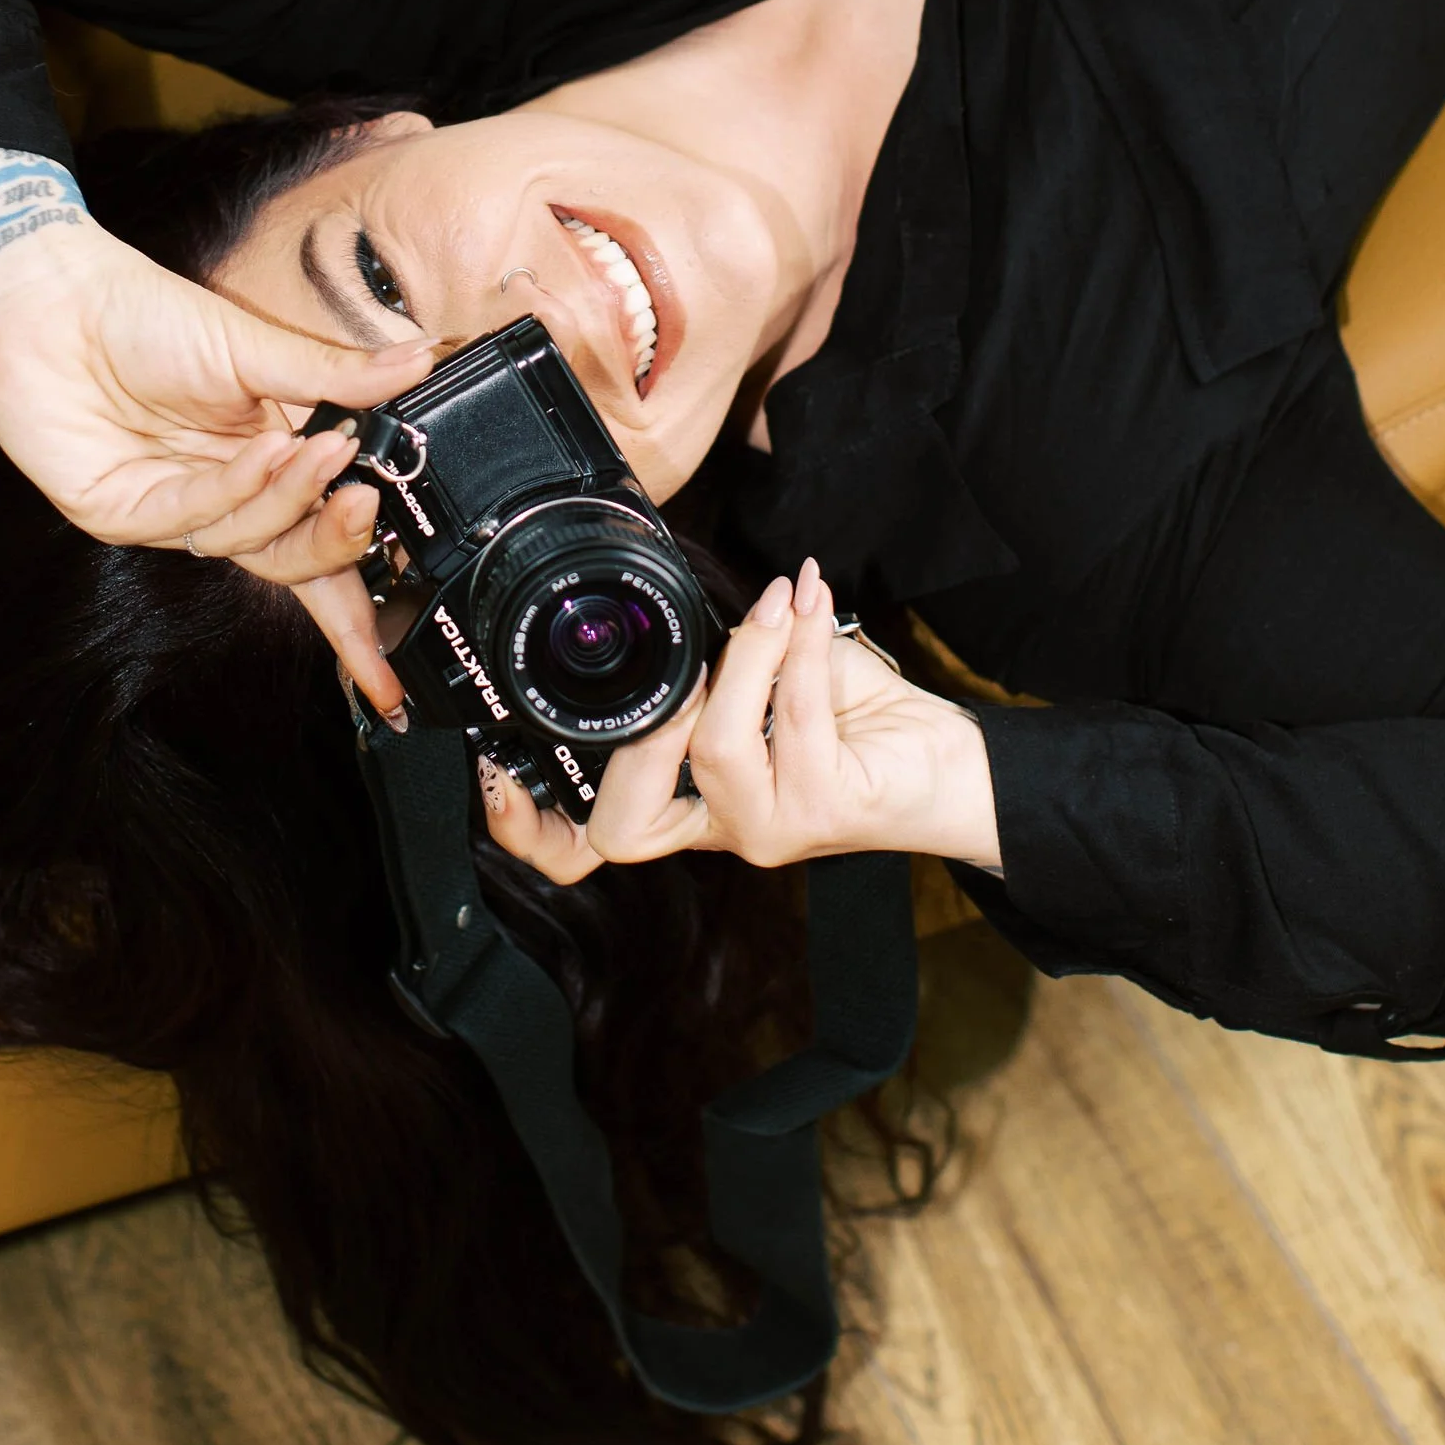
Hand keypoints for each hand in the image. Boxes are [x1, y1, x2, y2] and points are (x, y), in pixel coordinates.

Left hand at [0, 211, 428, 706]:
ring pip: (252, 542)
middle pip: (296, 557)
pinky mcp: (126, 515)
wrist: (54, 302)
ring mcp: (175, 510)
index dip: (362, 594)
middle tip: (366, 501)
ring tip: (318, 448)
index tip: (400, 649)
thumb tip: (422, 360)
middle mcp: (224, 492)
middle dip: (339, 542)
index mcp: (266, 456)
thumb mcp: (258, 345)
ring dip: (291, 499)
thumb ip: (338, 373)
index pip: (323, 535)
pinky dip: (238, 488)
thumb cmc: (143, 315)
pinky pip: (198, 519)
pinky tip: (263, 449)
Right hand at [476, 557, 1002, 885]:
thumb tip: (694, 597)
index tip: (494, 774)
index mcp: (691, 806)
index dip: (528, 830)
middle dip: (639, 734)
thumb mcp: (773, 682)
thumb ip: (724, 658)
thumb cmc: (860, 721)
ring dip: (745, 657)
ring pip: (714, 745)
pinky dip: (799, 644)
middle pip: (627, 825)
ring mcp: (767, 832)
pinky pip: (790, 717)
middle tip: (679, 668)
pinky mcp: (820, 814)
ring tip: (776, 604)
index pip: (587, 848)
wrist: (951, 765)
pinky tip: (809, 602)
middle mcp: (719, 831)